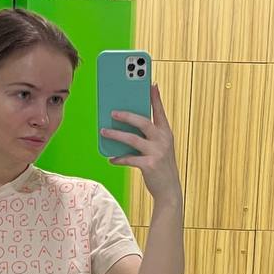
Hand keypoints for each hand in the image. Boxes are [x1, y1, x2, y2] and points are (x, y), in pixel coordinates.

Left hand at [100, 83, 181, 203]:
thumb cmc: (160, 166)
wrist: (169, 189)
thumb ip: (148, 137)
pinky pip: (129, 158)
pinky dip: (119, 158)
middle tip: (113, 112)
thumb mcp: (159, 148)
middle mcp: (163, 140)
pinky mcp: (149, 165)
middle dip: (127, 115)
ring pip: (132, 139)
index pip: (160, 111)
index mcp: (166, 133)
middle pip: (143, 122)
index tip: (150, 84)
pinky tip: (111, 158)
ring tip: (104, 131)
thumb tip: (126, 127)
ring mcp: (157, 152)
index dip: (155, 98)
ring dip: (116, 134)